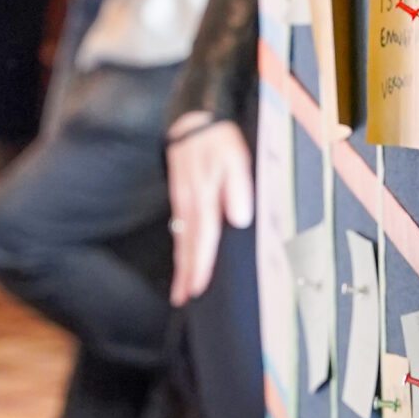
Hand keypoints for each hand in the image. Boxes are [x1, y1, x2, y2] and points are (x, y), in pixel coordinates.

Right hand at [166, 115, 252, 305]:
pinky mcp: (180, 193)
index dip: (200, 265)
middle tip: (181, 298)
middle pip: (186, 245)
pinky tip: (181, 252)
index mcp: (204, 198)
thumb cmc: (217, 139)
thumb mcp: (235, 158)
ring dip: (180, 263)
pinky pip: (179, 226)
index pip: (203, 239)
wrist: (193, 118)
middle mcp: (190, 202)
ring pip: (180, 237)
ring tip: (179, 287)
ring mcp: (182, 199)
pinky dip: (179, 245)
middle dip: (184, 274)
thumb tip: (239, 217)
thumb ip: (238, 188)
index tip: (196, 289)